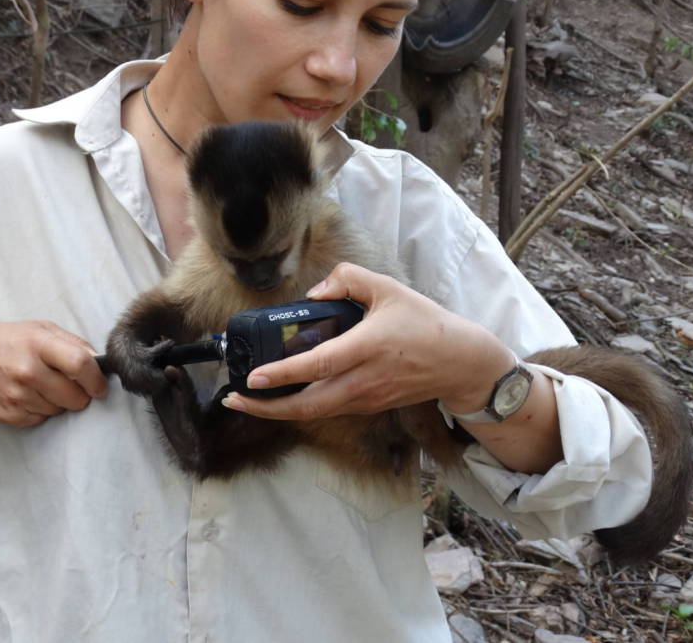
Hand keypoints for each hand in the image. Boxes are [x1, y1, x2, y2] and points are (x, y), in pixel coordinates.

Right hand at [0, 321, 107, 426]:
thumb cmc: (5, 340)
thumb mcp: (40, 329)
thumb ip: (72, 343)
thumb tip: (99, 363)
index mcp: (38, 344)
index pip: (80, 364)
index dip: (96, 379)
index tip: (100, 386)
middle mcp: (27, 371)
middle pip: (74, 396)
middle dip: (81, 395)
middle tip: (73, 387)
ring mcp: (16, 395)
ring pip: (59, 410)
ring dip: (59, 402)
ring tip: (42, 386)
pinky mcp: (8, 415)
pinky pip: (40, 419)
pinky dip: (41, 410)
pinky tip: (28, 395)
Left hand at [221, 262, 510, 420]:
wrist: (458, 363)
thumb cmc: (424, 323)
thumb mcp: (388, 289)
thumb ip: (348, 281)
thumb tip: (314, 293)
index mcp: (366, 348)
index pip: (318, 366)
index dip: (284, 374)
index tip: (254, 378)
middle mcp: (363, 380)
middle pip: (307, 405)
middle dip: (266, 407)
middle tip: (233, 397)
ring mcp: (365, 398)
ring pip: (315, 412)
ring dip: (279, 410)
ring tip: (249, 399)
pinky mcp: (368, 405)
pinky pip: (328, 409)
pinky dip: (301, 406)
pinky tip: (282, 396)